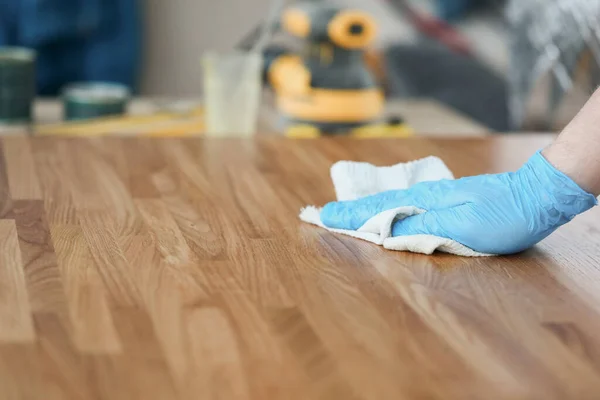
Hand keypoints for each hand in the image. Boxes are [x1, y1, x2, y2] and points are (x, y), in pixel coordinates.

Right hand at [320, 152, 596, 254]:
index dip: (347, 217)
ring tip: (341, 214)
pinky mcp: (444, 203)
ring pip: (387, 204)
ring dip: (361, 211)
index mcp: (421, 203)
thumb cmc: (501, 214)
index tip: (318, 217)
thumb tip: (383, 231)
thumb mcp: (461, 225)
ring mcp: (433, 199)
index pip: (375, 211)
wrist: (535, 195)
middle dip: (346, 211)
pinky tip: (382, 213)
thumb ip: (421, 227)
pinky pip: (402, 206)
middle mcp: (422, 198)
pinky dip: (383, 211)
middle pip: (375, 204)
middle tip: (318, 214)